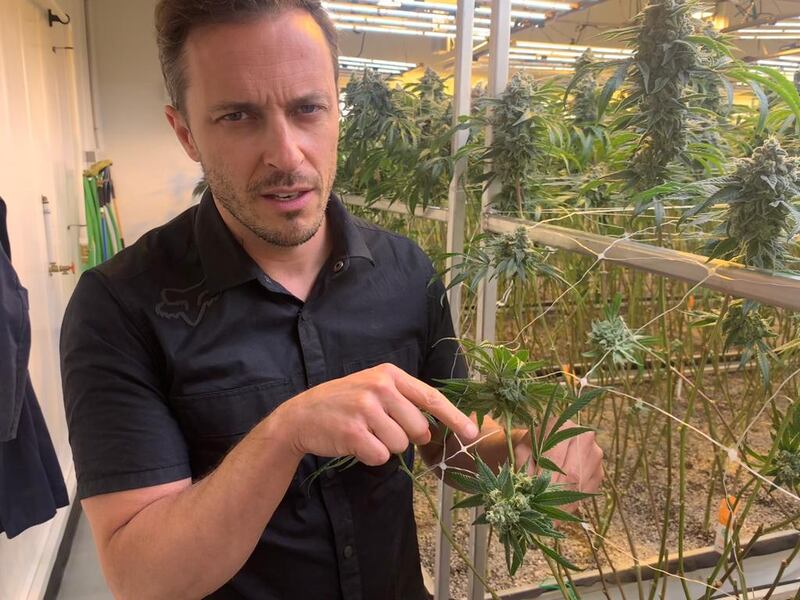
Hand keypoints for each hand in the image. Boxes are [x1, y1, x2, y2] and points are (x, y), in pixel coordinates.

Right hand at [272, 363, 478, 465]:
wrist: (302, 415)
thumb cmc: (344, 403)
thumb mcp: (374, 389)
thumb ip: (404, 402)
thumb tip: (432, 431)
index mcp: (389, 374)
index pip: (430, 397)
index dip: (454, 417)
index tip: (472, 432)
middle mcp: (380, 387)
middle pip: (418, 429)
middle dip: (405, 437)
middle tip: (381, 429)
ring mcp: (366, 408)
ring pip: (400, 445)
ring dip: (385, 446)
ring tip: (364, 433)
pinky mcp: (353, 431)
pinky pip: (380, 456)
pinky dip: (370, 456)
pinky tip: (354, 442)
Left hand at [514, 419, 603, 511]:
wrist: (547, 441)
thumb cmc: (532, 446)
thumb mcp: (523, 450)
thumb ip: (523, 464)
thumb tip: (528, 486)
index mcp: (563, 427)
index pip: (555, 459)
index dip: (544, 481)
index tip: (534, 498)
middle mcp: (584, 438)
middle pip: (571, 473)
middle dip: (554, 496)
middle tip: (541, 514)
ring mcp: (595, 455)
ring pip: (580, 485)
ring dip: (563, 503)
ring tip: (548, 516)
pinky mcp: (599, 472)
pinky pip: (586, 492)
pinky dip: (571, 504)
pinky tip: (558, 510)